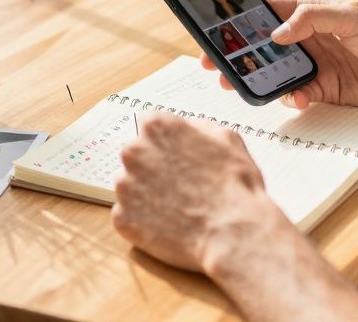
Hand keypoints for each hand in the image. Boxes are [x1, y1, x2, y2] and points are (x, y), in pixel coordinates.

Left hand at [111, 112, 290, 271]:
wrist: (232, 233)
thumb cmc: (234, 187)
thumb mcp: (226, 138)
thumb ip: (198, 127)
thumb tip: (187, 129)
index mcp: (159, 128)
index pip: (150, 124)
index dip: (166, 141)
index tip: (175, 153)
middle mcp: (135, 153)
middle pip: (137, 155)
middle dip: (153, 166)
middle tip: (179, 183)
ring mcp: (126, 187)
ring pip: (131, 186)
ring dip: (147, 194)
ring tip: (177, 206)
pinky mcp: (123, 219)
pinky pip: (128, 215)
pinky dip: (144, 220)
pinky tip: (169, 224)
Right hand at [202, 0, 357, 109]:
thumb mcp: (353, 18)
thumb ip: (312, 19)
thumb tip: (276, 33)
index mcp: (314, 10)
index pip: (269, 8)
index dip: (241, 17)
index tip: (216, 28)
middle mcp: (313, 36)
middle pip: (265, 44)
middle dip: (240, 54)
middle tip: (216, 66)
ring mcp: (320, 63)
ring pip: (278, 71)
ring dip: (260, 79)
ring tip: (242, 87)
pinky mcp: (329, 90)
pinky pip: (299, 94)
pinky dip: (291, 98)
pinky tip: (294, 99)